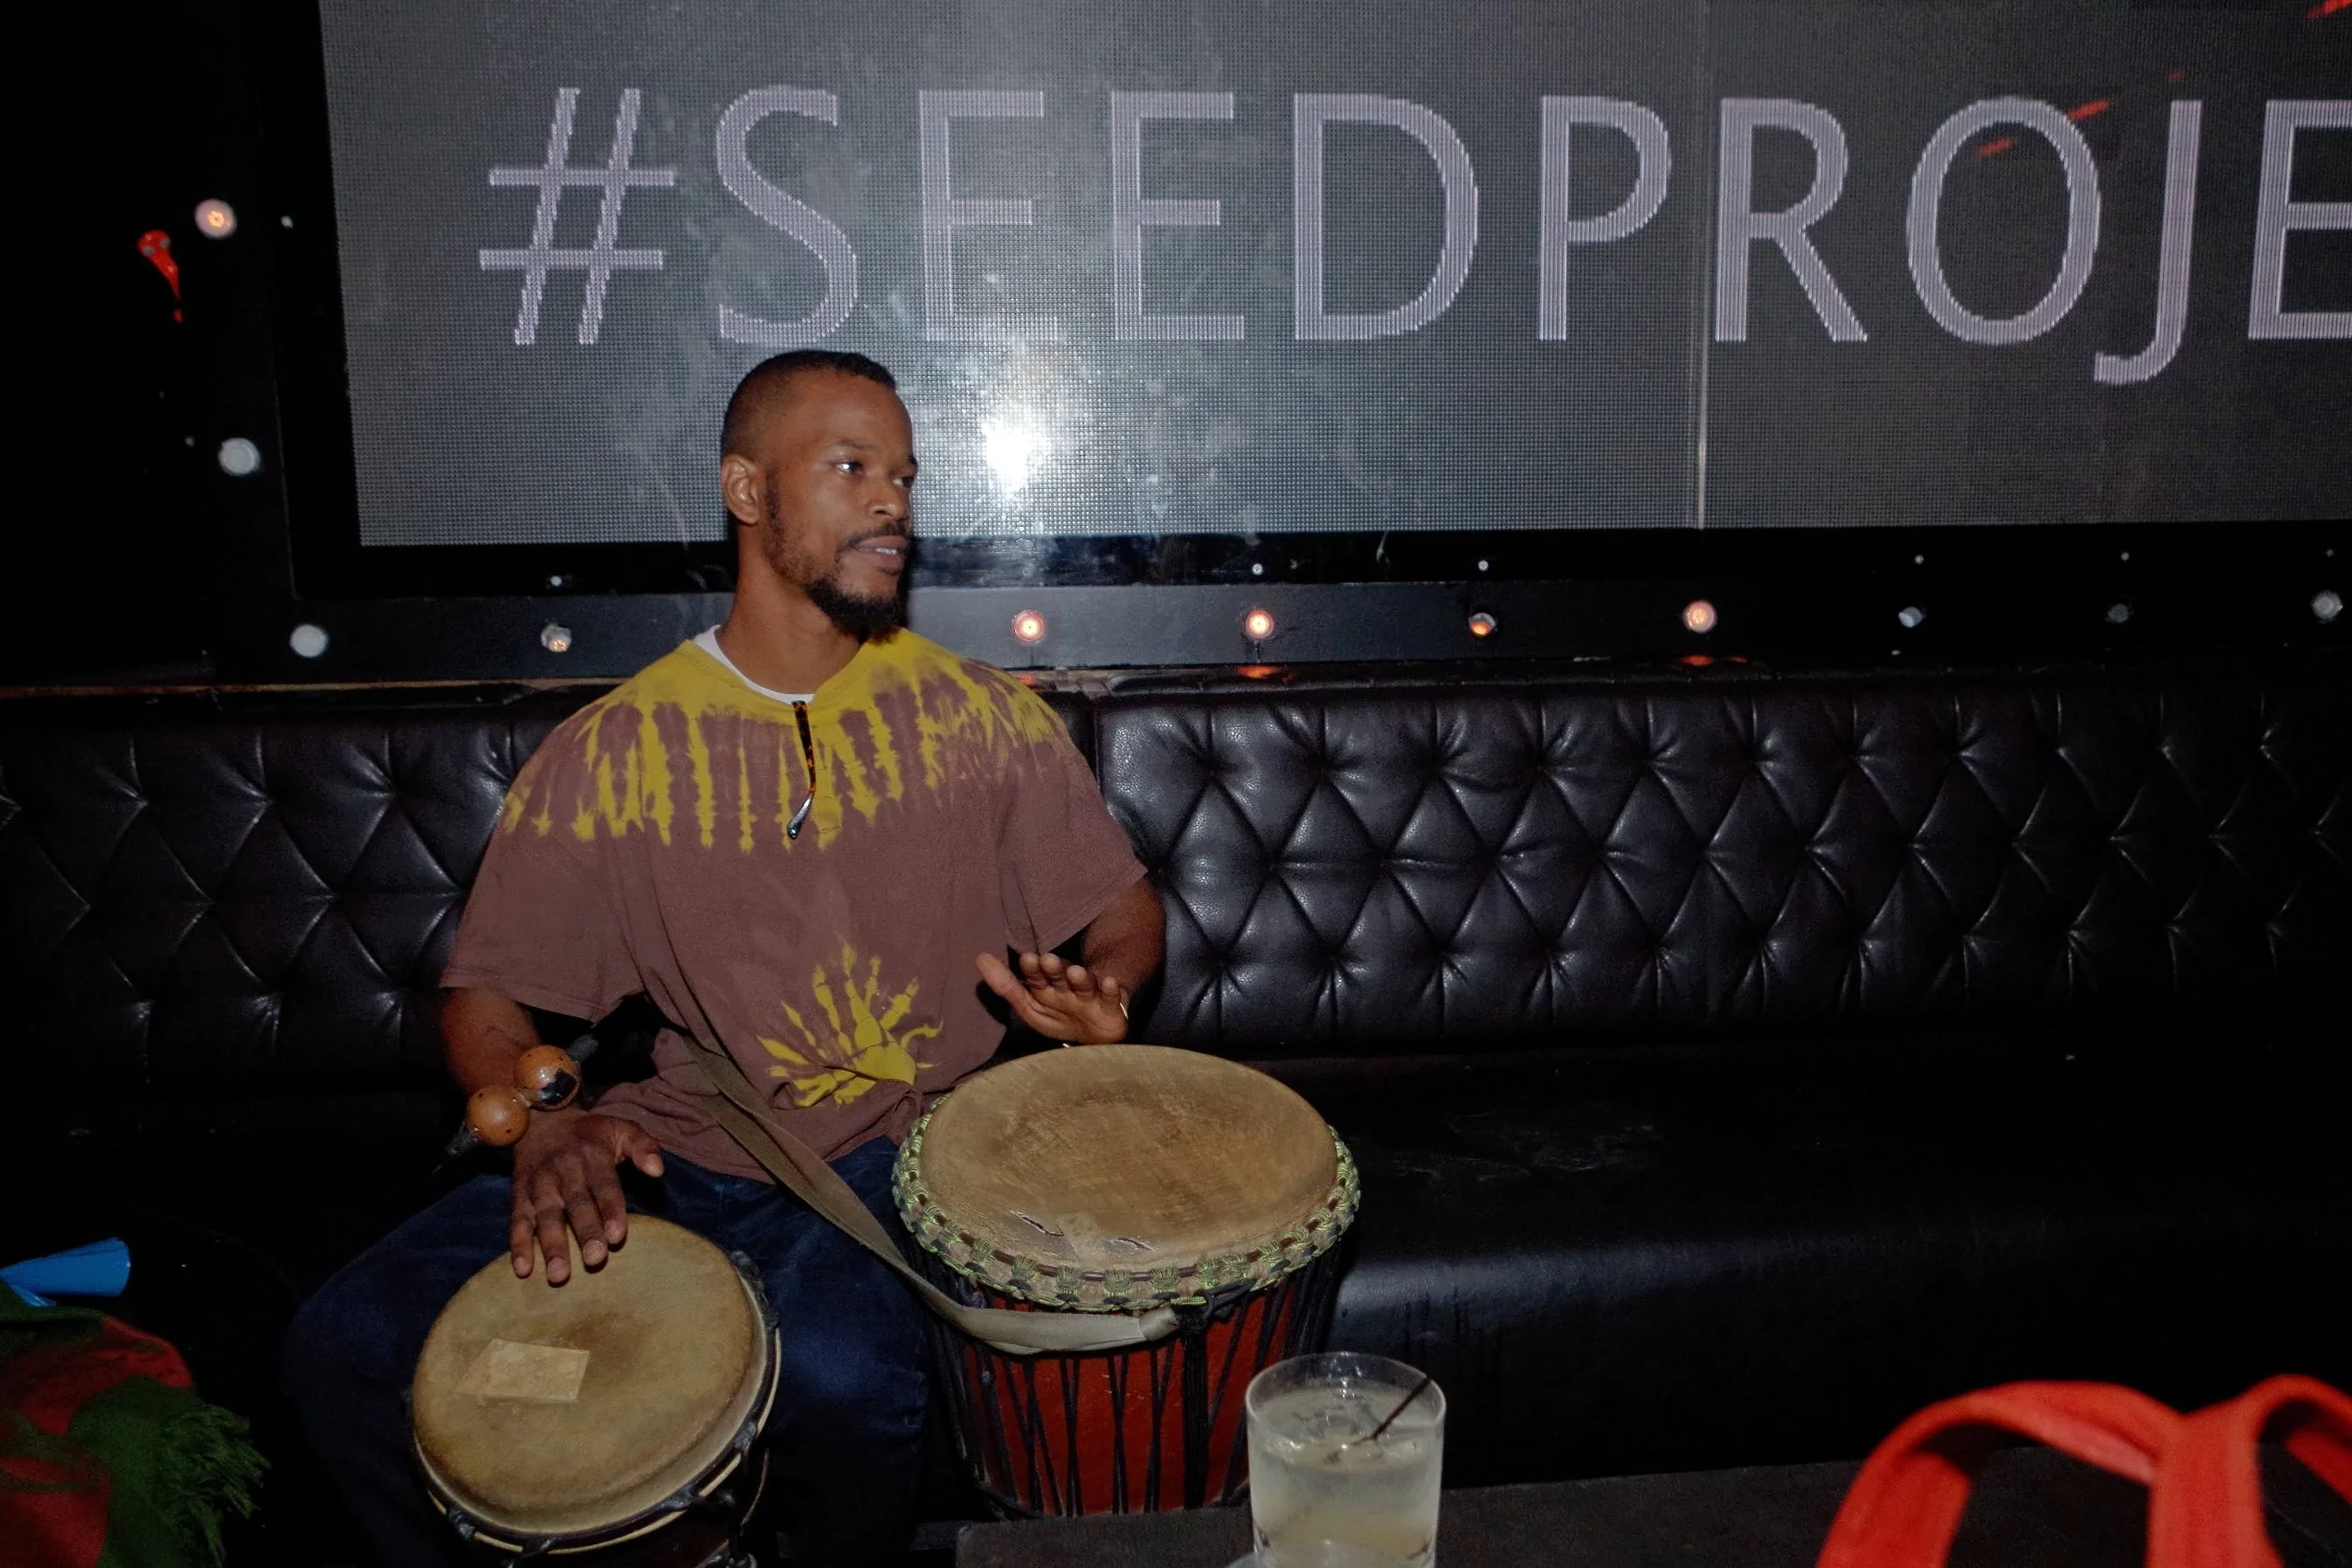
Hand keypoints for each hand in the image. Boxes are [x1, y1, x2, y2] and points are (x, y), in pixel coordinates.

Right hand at [508, 1109, 663, 1283]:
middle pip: (576, 1205)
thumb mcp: (621, 1128)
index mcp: (592, 1156)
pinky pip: (517, 1222)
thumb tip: (658, 1170)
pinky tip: (523, 1270)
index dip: (611, 1210)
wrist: (540, 1119)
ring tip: (560, 1275)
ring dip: (551, 1246)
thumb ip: (643, 1147)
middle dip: (585, 1232)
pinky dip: (518, 1246)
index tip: (618, 1236)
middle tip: (595, 1259)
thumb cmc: (590, 1133)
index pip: (604, 1185)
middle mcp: (563, 1171)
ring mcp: (539, 1185)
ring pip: (546, 1217)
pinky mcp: (519, 1196)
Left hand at [975, 950, 1131, 1044]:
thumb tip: (980, 957)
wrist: (1094, 1037)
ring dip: (1081, 978)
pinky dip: (1110, 990)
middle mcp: (1068, 987)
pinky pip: (1110, 998)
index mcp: (1047, 986)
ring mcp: (1089, 996)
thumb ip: (1006, 986)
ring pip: (1085, 984)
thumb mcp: (1029, 1006)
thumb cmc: (1059, 1017)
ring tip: (1077, 972)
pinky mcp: (1110, 1007)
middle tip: (1048, 960)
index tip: (1028, 959)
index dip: (1033, 969)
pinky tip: (1108, 982)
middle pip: (1061, 976)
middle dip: (1055, 969)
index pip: (1037, 975)